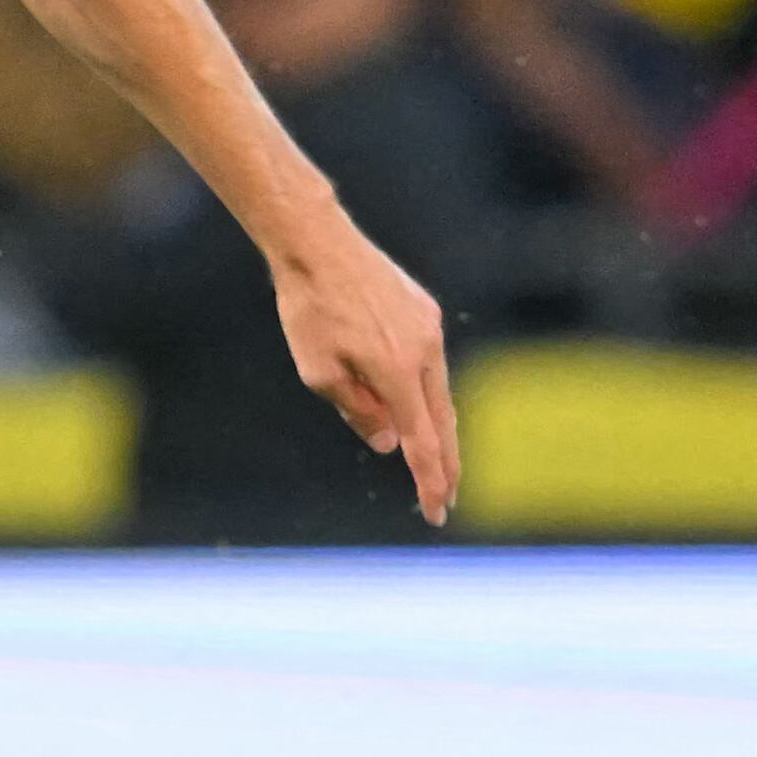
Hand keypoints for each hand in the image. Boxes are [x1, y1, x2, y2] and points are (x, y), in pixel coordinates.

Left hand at [272, 222, 459, 523]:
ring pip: (439, 391)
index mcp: (397, 372)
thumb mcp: (319, 373)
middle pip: (443, 422)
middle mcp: (424, 351)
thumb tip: (392, 442)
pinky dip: (426, 392)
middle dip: (446, 464)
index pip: (422, 442)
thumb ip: (358, 412)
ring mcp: (429, 329)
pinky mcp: (425, 312)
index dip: (430, 481)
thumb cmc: (309, 310)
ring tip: (435, 460)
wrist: (317, 245)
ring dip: (438, 428)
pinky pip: (430, 363)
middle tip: (447, 497)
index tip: (438, 511)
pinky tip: (415, 404)